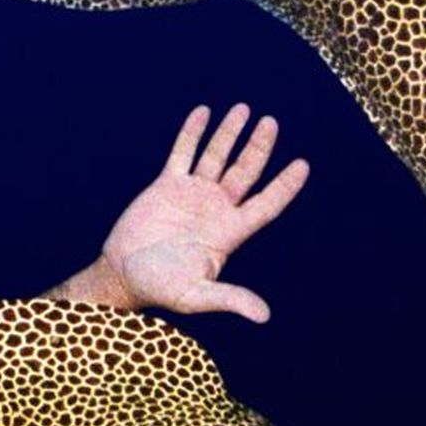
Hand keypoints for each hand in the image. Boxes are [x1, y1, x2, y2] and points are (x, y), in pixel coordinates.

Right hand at [57, 105, 308, 321]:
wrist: (123, 275)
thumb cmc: (161, 289)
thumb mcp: (197, 296)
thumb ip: (229, 299)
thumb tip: (263, 317)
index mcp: (228, 232)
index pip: (266, 204)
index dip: (285, 186)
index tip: (303, 164)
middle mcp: (215, 209)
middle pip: (245, 172)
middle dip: (259, 148)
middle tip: (271, 122)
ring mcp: (192, 195)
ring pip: (216, 156)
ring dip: (229, 133)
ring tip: (244, 109)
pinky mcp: (166, 186)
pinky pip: (183, 153)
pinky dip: (193, 133)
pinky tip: (204, 112)